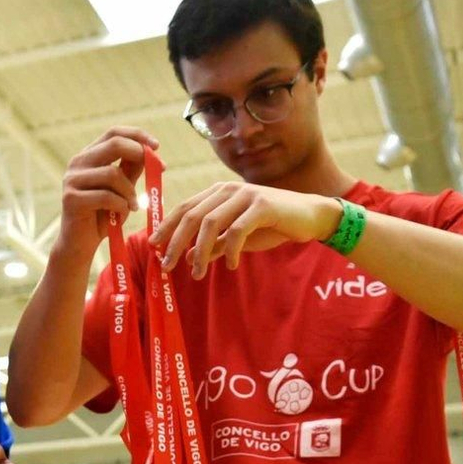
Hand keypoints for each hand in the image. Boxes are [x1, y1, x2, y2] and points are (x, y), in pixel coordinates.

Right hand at [54, 126, 157, 258]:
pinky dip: (121, 205)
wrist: (80, 245)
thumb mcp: (122, 190)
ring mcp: (72, 180)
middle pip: (114, 144)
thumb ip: (131, 170)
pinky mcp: (71, 199)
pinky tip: (122, 214)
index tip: (157, 146)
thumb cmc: (102, 217)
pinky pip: (106, 196)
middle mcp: (77, 163)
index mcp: (89, 156)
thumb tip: (151, 152)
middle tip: (157, 169)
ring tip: (134, 205)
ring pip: (112, 173)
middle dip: (139, 154)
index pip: (114, 132)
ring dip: (130, 191)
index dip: (138, 135)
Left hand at [149, 182, 341, 278]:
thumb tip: (187, 257)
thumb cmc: (271, 225)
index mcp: (218, 193)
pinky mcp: (262, 205)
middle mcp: (228, 190)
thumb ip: (213, 244)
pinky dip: (230, 251)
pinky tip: (230, 266)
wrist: (310, 216)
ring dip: (200, 251)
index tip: (152, 247)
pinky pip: (237, 230)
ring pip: (210, 223)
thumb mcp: (237, 238)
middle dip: (175, 242)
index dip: (166, 227)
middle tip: (166, 265)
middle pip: (191, 216)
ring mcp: (245, 195)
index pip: (184, 208)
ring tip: (196, 273)